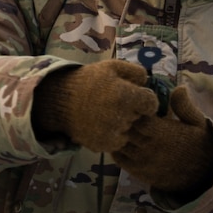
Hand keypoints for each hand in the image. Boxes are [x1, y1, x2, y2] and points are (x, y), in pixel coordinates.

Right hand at [31, 59, 159, 152]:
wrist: (61, 101)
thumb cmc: (89, 81)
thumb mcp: (111, 67)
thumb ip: (135, 72)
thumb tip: (149, 82)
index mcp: (124, 96)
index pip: (151, 104)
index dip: (145, 100)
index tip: (136, 98)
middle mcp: (120, 117)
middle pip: (140, 118)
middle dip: (133, 111)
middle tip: (115, 104)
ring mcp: (111, 134)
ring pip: (130, 130)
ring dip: (123, 124)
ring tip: (106, 114)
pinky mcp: (103, 145)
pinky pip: (119, 142)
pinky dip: (113, 135)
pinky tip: (101, 124)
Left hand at [111, 84, 212, 196]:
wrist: (202, 176)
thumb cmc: (199, 144)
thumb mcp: (198, 123)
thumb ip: (185, 106)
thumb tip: (179, 87)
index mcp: (164, 134)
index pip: (139, 119)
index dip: (134, 110)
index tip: (136, 104)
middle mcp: (150, 149)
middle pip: (126, 130)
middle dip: (123, 120)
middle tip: (124, 112)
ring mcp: (142, 162)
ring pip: (119, 144)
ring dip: (117, 134)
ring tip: (121, 126)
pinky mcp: (138, 172)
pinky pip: (119, 159)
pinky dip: (117, 148)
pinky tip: (122, 140)